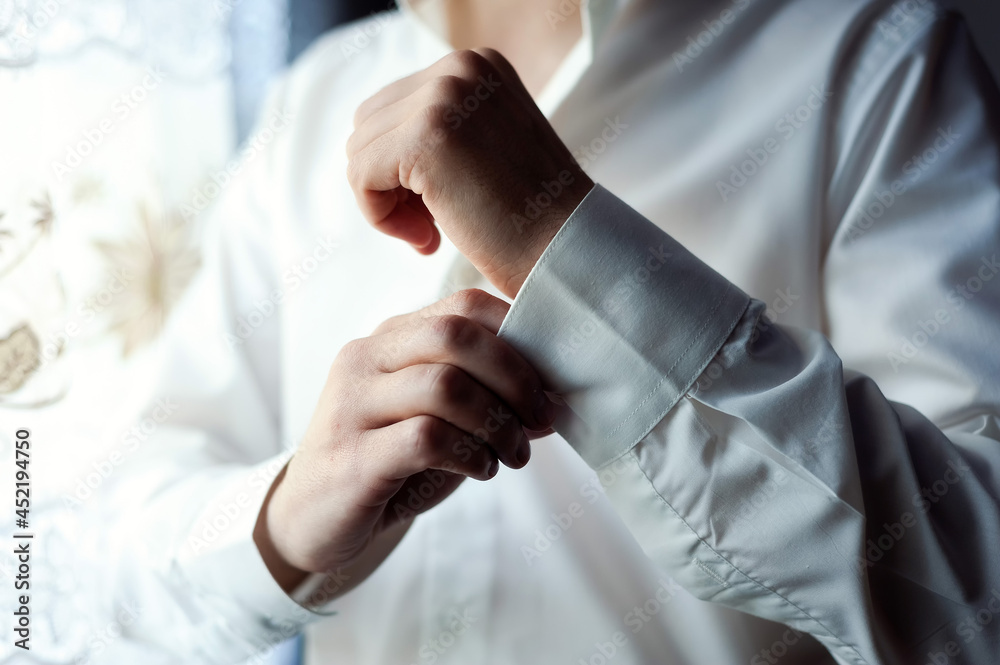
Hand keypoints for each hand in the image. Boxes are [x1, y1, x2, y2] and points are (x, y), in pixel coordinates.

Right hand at [254, 289, 556, 591]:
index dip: (519, 334)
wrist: (314, 519)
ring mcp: (352, 405)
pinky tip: (481, 469)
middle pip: (454, 335)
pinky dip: (470, 453)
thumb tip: (556, 395)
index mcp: (390, 339)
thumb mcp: (441, 420)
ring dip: (497, 423)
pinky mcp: (352, 456)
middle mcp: (366, 359)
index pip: (463, 305)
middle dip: (515, 376)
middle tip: (541, 417)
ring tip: (513, 454)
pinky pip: (426, 438)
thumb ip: (489, 398)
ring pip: (444, 385)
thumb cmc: (390, 463)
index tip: (551, 378)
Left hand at [346, 48, 593, 297]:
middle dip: (387, 182)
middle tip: (429, 227)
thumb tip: (364, 145)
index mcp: (477, 64)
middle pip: (368, 123)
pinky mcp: (426, 138)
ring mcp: (444, 97)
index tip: (436, 210)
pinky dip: (380, 216)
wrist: (568, 249)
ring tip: (430, 234)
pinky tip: (427, 240)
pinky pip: (360, 176)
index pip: (391, 107)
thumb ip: (438, 129)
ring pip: (359, 150)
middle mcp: (461, 67)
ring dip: (385, 202)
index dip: (398, 168)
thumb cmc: (529, 218)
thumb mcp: (486, 147)